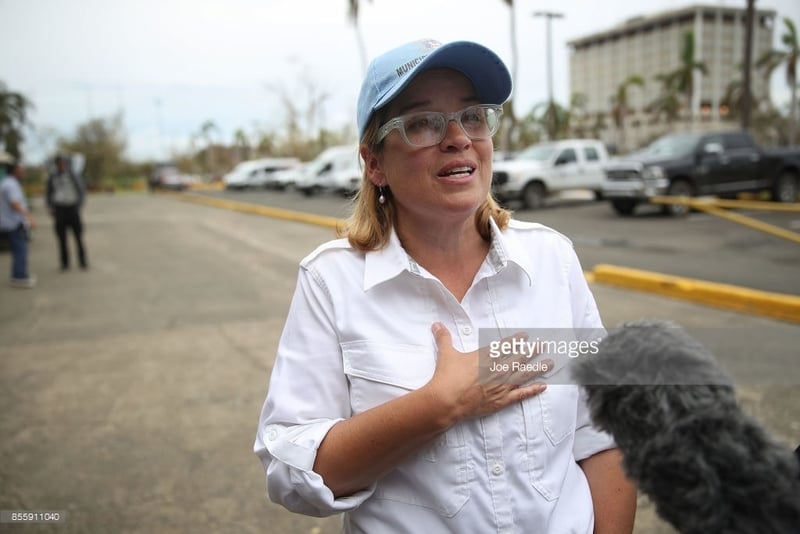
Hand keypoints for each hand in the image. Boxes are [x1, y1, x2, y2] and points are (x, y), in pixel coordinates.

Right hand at [425, 322, 548, 423]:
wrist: (446, 400)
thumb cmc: (446, 376)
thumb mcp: (446, 353)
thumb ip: (444, 337)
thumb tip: (437, 324)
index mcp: (485, 356)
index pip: (505, 346)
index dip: (516, 340)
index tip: (525, 336)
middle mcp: (497, 369)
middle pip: (519, 358)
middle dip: (532, 351)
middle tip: (543, 346)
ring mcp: (501, 385)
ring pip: (524, 374)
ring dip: (538, 368)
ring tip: (550, 363)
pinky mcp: (501, 400)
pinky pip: (521, 395)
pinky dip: (532, 390)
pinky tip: (543, 386)